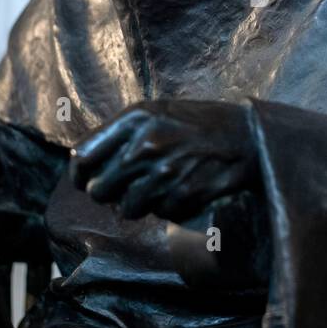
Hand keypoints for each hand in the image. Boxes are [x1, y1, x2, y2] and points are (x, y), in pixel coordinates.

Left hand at [68, 100, 258, 221]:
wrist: (247, 136)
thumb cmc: (197, 123)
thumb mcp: (155, 112)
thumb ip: (119, 134)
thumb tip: (84, 165)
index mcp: (134, 119)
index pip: (83, 157)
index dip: (80, 174)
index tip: (86, 179)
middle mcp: (144, 145)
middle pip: (99, 190)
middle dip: (108, 193)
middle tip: (124, 188)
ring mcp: (164, 173)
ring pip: (126, 209)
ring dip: (138, 204)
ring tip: (157, 187)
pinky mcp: (183, 195)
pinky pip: (158, 214)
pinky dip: (167, 208)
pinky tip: (181, 189)